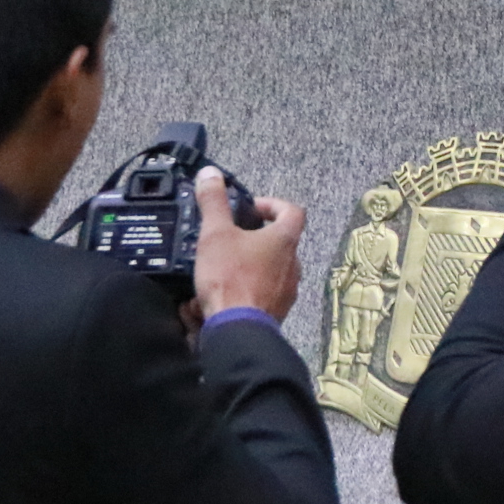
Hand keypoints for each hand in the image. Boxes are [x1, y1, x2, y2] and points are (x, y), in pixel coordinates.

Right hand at [192, 166, 306, 321]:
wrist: (237, 330)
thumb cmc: (231, 277)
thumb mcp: (216, 234)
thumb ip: (213, 202)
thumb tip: (209, 173)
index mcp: (286, 239)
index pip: (292, 210)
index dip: (272, 205)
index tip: (250, 209)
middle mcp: (294, 263)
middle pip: (281, 241)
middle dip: (257, 238)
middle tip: (231, 239)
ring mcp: (288, 289)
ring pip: (272, 268)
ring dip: (252, 264)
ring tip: (223, 267)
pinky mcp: (278, 311)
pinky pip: (265, 292)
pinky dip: (248, 288)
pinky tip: (225, 294)